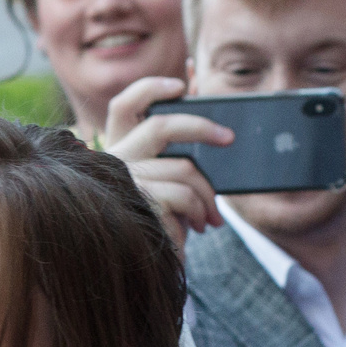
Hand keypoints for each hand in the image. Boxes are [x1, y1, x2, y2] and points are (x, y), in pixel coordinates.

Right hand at [103, 75, 230, 243]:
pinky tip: (200, 226)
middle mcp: (116, 161)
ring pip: (184, 168)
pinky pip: (184, 196)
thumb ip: (177, 140)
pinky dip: (201, 212)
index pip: (124, 104)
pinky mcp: (138, 206)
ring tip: (212, 216)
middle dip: (202, 127)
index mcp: (119, 148)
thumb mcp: (168, 178)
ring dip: (208, 194)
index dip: (151, 88)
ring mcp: (126, 183)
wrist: (148, 264)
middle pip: (162, 126)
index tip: (181, 85)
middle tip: (229, 137)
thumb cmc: (160, 218)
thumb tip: (194, 82)